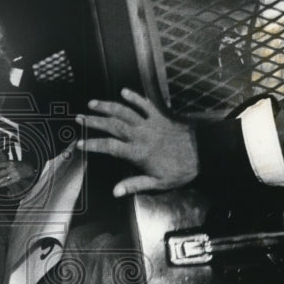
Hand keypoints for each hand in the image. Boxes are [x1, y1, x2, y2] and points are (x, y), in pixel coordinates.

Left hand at [0, 160, 36, 189]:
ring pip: (3, 179)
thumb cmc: (19, 165)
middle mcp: (12, 168)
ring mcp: (14, 174)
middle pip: (0, 173)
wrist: (29, 168)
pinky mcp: (16, 179)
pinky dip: (2, 184)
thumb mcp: (12, 162)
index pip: (0, 164)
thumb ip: (5, 164)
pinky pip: (8, 182)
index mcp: (10, 163)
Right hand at [76, 88, 198, 195]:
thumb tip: (115, 191)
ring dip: (107, 106)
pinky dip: (134, 97)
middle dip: (94, 121)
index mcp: (138, 152)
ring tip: (92, 103)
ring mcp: (150, 123)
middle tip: (79, 118)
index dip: (93, 144)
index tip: (79, 143)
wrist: (204, 153)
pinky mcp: (160, 116)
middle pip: (112, 125)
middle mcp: (140, 135)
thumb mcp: (158, 184)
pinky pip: (145, 104)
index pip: (109, 147)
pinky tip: (123, 91)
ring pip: (124, 111)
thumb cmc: (180, 170)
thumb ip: (135, 185)